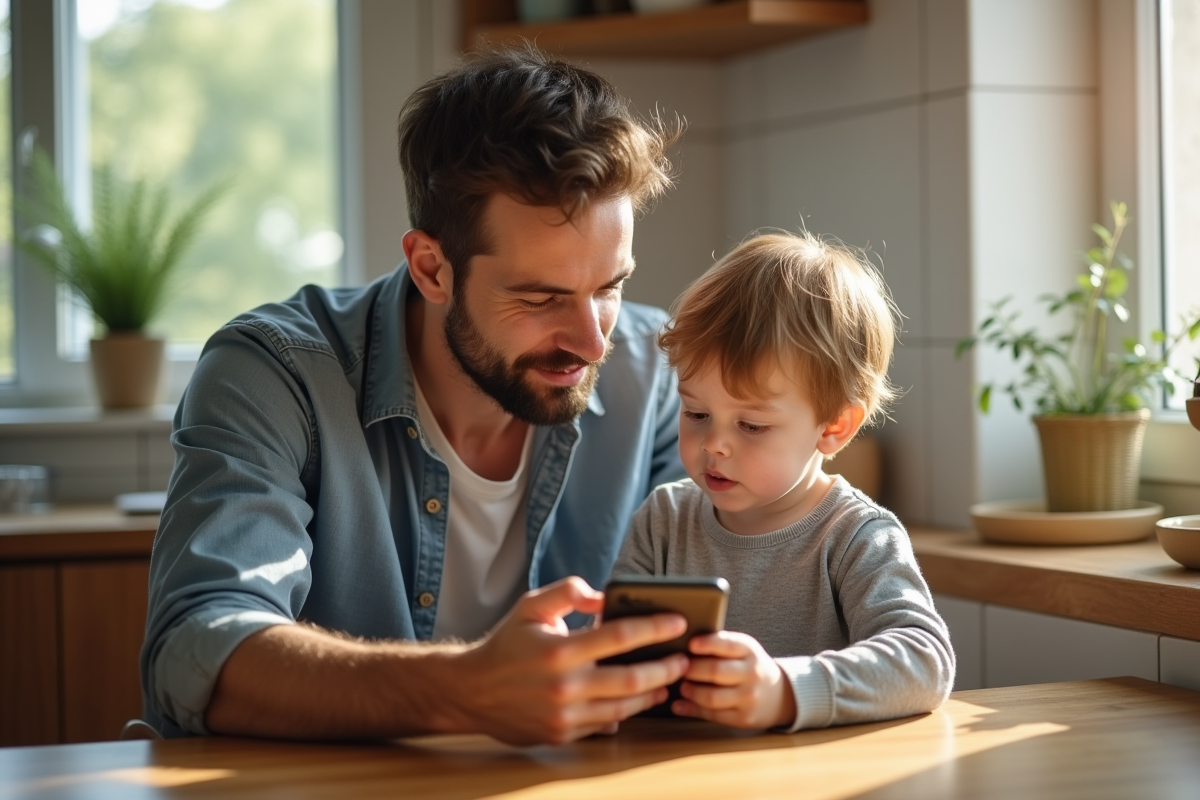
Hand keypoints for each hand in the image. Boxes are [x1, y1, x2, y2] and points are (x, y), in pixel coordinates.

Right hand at [447, 577, 689, 744]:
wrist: (472, 691)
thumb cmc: (506, 645)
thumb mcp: (531, 606)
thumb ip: (568, 592)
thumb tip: (603, 596)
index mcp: (560, 650)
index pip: (620, 636)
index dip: (654, 627)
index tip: (677, 622)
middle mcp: (565, 685)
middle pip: (632, 679)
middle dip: (665, 668)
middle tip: (684, 659)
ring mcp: (564, 714)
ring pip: (623, 707)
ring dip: (652, 694)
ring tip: (669, 681)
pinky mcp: (562, 733)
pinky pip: (604, 724)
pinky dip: (626, 713)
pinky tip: (639, 700)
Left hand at [672, 631, 796, 729]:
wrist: (779, 695)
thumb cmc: (749, 667)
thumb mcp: (743, 650)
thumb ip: (720, 645)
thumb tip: (685, 645)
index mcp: (750, 651)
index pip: (727, 644)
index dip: (707, 644)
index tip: (690, 644)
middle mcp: (752, 674)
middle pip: (715, 671)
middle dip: (691, 670)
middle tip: (678, 668)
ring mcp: (748, 698)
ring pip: (712, 697)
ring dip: (691, 692)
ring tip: (682, 686)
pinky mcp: (743, 718)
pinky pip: (713, 715)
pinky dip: (692, 710)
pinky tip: (679, 705)